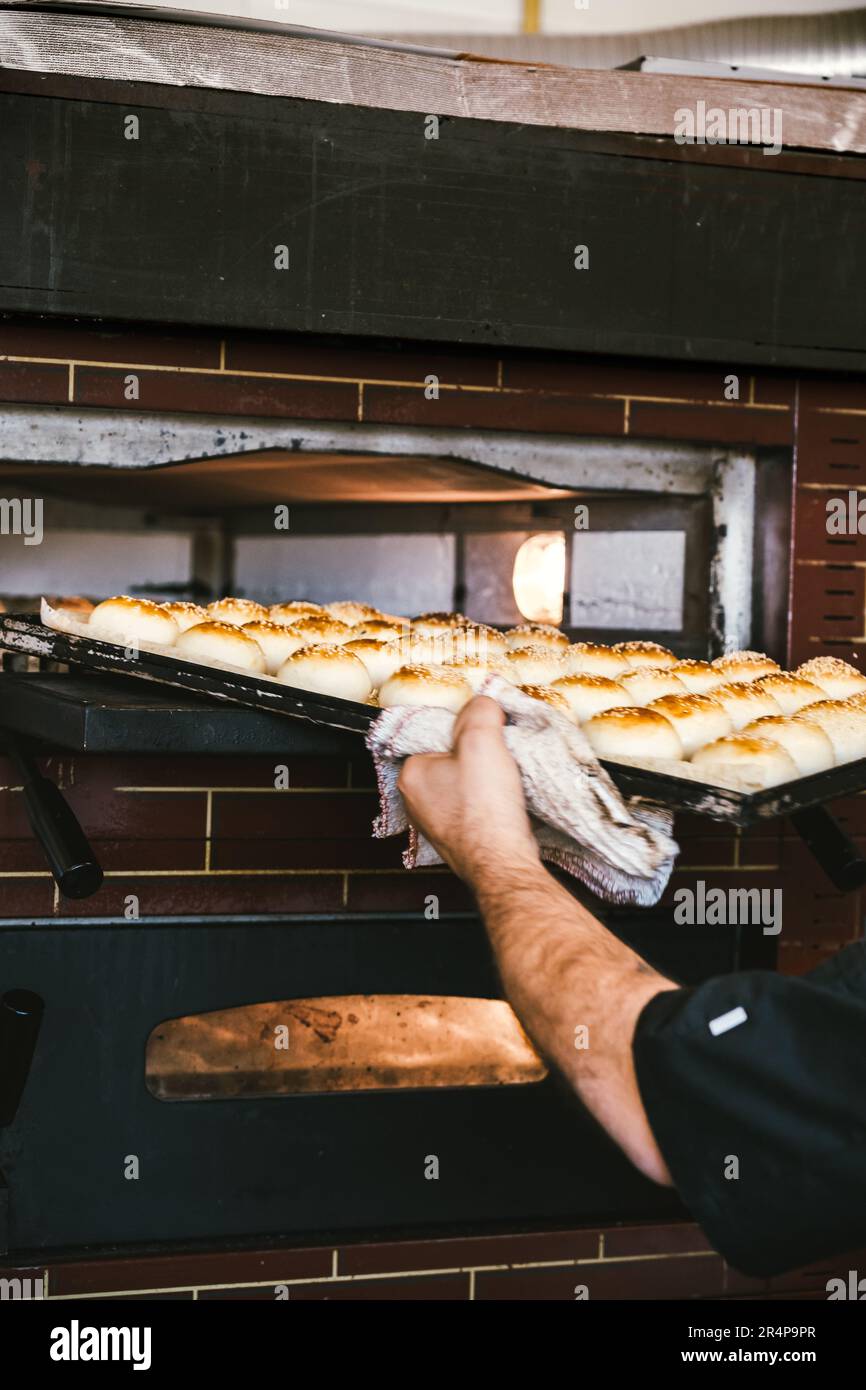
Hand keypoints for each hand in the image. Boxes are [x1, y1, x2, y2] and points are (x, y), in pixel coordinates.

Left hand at [397, 696, 539, 883]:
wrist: (503, 862)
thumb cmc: (485, 810)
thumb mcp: (482, 740)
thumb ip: (480, 711)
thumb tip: (483, 703)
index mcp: (411, 774)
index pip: (436, 735)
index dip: (466, 730)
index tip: (487, 734)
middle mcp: (417, 801)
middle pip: (452, 759)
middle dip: (478, 755)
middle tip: (500, 755)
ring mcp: (437, 822)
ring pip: (466, 784)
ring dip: (488, 779)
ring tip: (506, 780)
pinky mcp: (460, 839)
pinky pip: (476, 808)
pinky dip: (492, 803)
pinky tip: (506, 803)